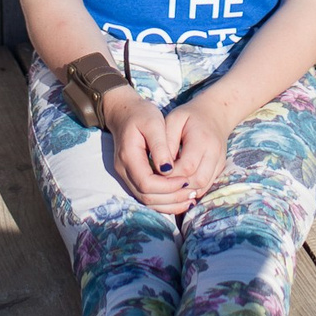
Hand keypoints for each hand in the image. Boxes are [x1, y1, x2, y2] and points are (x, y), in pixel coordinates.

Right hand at [103, 91, 192, 213]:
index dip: (168, 186)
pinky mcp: (132, 177)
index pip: (147, 183)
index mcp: (128, 156)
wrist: (124, 111)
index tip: (186, 180)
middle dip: (171, 198)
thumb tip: (168, 170)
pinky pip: (146, 195)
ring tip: (190, 199)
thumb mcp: (153, 122)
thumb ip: (160, 146)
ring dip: (168, 203)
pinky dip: (163, 200)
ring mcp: (126, 176)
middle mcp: (123, 170)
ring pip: (146, 200)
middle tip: (192, 193)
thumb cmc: (141, 113)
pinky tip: (180, 197)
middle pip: (146, 196)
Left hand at [162, 101, 230, 200]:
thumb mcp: (174, 120)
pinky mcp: (220, 168)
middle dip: (177, 185)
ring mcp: (219, 161)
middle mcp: (215, 153)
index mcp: (202, 139)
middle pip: (197, 180)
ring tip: (169, 184)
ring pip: (203, 186)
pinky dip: (192, 189)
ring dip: (185, 190)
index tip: (155, 173)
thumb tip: (162, 166)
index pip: (187, 167)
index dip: (170, 175)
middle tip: (161, 182)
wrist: (214, 113)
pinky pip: (206, 186)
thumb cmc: (189, 116)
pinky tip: (179, 185)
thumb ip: (167, 141)